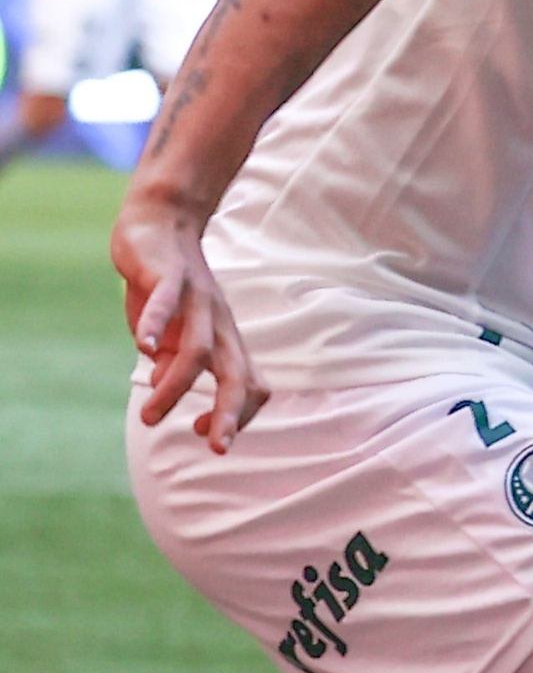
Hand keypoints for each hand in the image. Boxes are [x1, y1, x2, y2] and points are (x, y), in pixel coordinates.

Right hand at [112, 192, 267, 449]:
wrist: (161, 224)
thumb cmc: (167, 288)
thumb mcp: (171, 332)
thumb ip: (173, 361)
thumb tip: (166, 386)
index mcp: (224, 342)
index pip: (250, 386)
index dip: (237, 416)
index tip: (207, 438)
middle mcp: (218, 326)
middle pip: (238, 376)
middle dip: (232, 415)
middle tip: (217, 449)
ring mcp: (197, 302)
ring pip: (198, 351)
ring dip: (175, 387)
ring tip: (150, 416)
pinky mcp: (169, 278)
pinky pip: (166, 305)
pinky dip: (156, 327)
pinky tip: (142, 349)